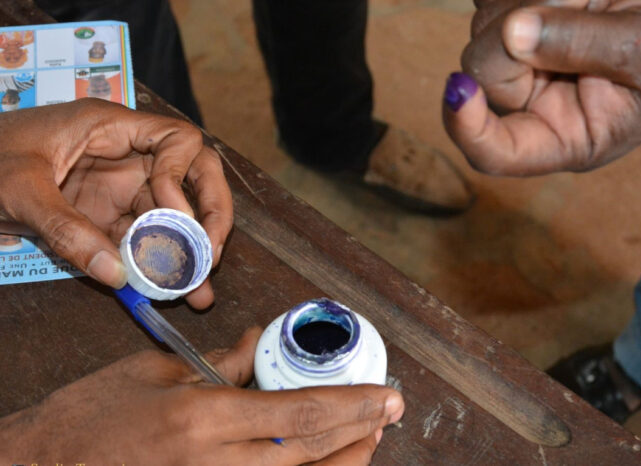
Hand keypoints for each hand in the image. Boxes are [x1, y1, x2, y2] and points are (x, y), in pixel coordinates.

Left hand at [0, 98, 232, 307]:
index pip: (178, 139)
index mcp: (110, 128)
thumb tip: (117, 275)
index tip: (173, 214)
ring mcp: (118, 188)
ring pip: (173, 215)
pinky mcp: (105, 217)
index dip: (186, 175)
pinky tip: (171, 291)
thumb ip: (67, 230)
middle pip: (192, 176)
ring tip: (199, 289)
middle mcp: (126, 157)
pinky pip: (142, 240)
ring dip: (189, 251)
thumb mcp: (19, 190)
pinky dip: (158, 264)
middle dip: (208, 214)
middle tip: (210, 254)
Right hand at [0, 327, 404, 464]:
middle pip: (310, 454)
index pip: (298, 412)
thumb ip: (219, 362)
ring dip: (342, 461)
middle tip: (390, 411)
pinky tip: (318, 460)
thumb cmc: (90, 418)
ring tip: (368, 436)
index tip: (386, 394)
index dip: (351, 404)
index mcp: (203, 420)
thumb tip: (258, 344)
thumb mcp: (155, 373)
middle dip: (360, 432)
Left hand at [444, 0, 640, 174]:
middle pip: (484, 72)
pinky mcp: (526, 17)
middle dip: (515, 30)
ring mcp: (525, 59)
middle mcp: (534, 102)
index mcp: (563, 136)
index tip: (459, 88)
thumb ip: (581, 44)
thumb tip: (513, 32)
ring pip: (486, 27)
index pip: (495, 152)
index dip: (467, 128)